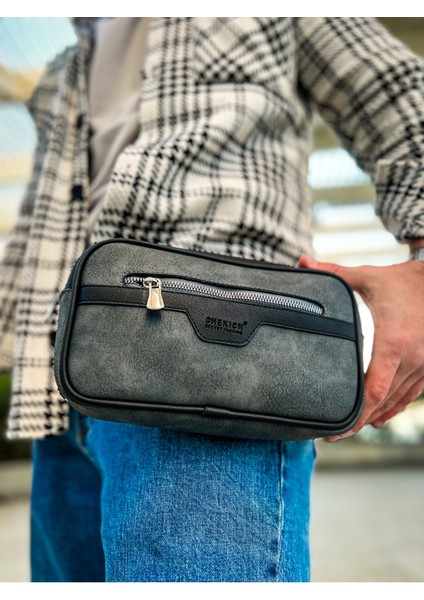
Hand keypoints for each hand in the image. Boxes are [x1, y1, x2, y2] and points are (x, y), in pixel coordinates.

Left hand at [298, 255, 423, 441]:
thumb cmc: (404, 282)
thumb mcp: (367, 277)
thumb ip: (334, 273)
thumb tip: (303, 262)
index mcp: (394, 343)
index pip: (374, 390)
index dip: (356, 415)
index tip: (336, 429)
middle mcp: (412, 359)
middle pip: (383, 402)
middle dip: (358, 421)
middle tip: (331, 434)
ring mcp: (423, 365)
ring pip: (397, 401)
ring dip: (374, 416)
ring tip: (348, 429)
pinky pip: (410, 394)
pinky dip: (393, 407)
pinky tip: (378, 416)